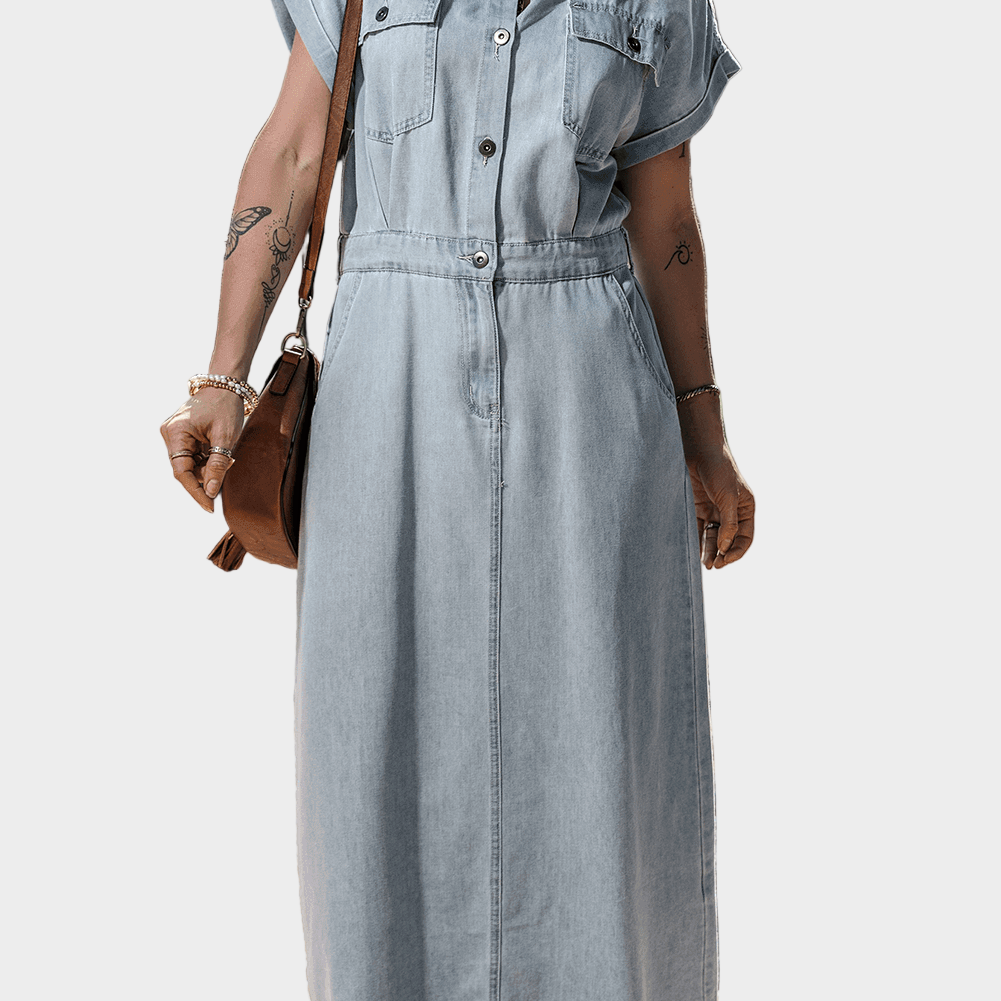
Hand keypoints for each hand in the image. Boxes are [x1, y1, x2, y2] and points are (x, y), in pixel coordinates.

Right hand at [160, 387, 244, 511]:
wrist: (226, 384)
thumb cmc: (226, 406)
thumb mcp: (226, 438)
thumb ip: (217, 466)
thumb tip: (210, 493)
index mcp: (175, 432)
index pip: (181, 472)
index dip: (195, 492)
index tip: (209, 507)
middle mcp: (169, 434)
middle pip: (185, 469)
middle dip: (205, 477)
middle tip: (226, 476)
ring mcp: (174, 434)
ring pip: (190, 464)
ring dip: (208, 469)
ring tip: (228, 459)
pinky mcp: (182, 435)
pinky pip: (193, 456)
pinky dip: (207, 461)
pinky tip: (222, 456)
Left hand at [687, 442, 754, 568]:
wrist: (698, 450)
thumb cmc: (719, 469)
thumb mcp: (728, 497)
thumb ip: (729, 523)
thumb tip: (726, 547)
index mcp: (745, 509)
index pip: (745, 537)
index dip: (737, 551)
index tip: (726, 560)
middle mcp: (731, 512)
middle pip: (729, 540)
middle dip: (722, 554)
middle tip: (714, 566)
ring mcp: (714, 510)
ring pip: (713, 537)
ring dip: (709, 551)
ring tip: (705, 564)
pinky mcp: (698, 507)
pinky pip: (698, 529)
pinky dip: (696, 540)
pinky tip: (692, 551)